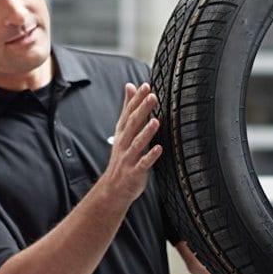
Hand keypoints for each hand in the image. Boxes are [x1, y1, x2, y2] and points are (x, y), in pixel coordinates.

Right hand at [101, 82, 162, 201]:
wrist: (113, 187)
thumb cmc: (122, 156)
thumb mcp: (122, 130)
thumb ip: (128, 108)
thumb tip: (130, 86)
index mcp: (122, 133)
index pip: (128, 113)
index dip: (136, 99)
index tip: (145, 86)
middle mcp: (124, 143)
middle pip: (133, 124)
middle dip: (142, 110)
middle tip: (152, 97)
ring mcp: (129, 158)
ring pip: (137, 143)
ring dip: (146, 132)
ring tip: (155, 121)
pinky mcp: (135, 172)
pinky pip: (143, 163)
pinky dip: (150, 156)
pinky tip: (158, 149)